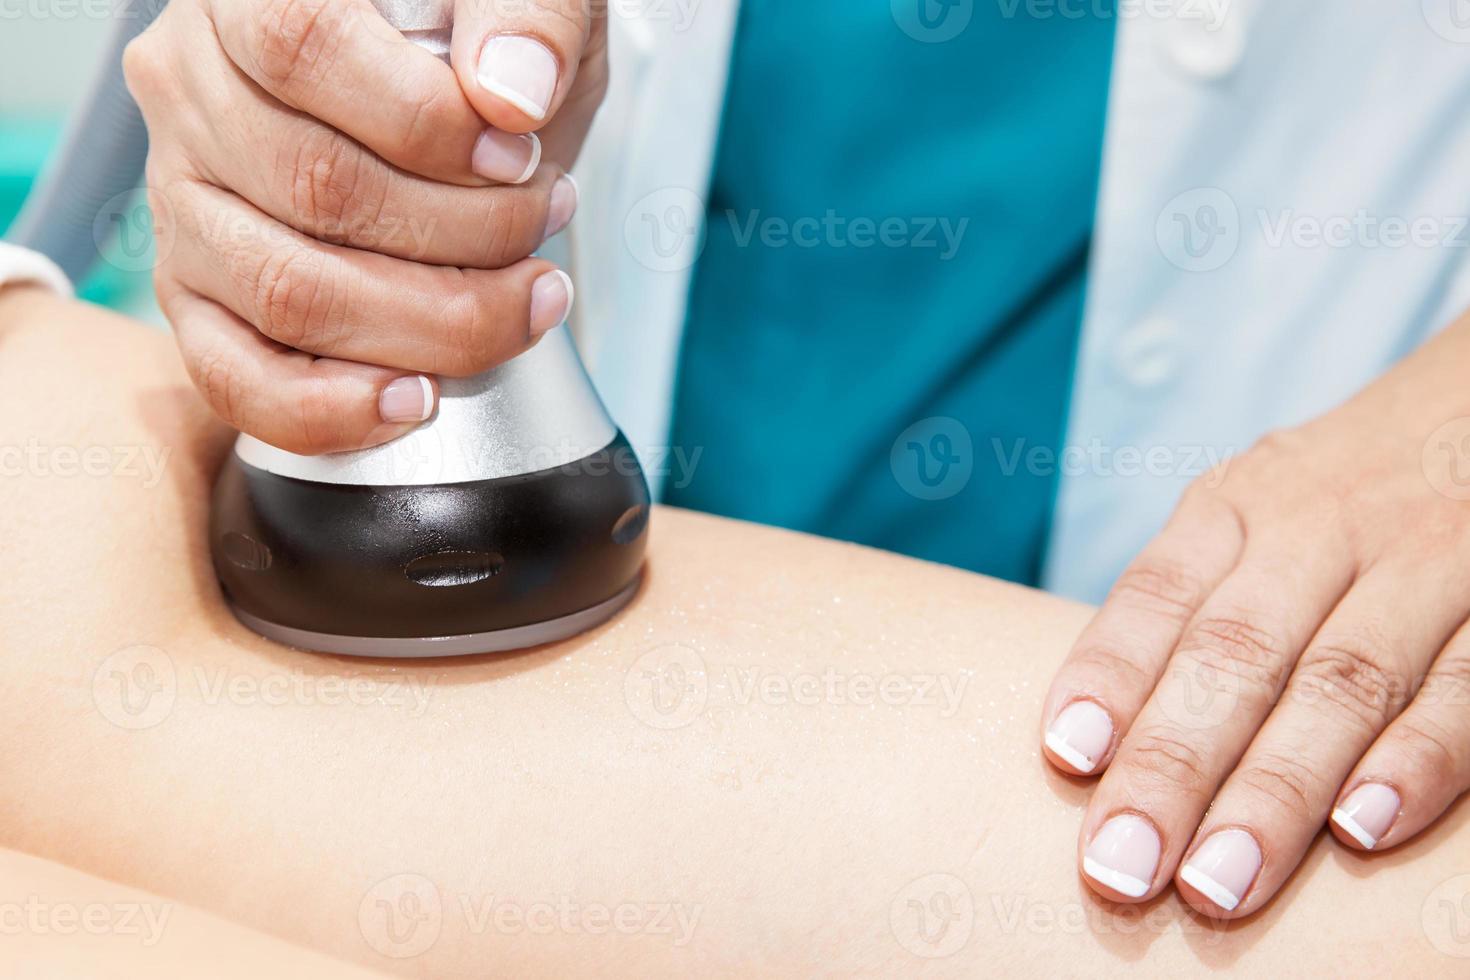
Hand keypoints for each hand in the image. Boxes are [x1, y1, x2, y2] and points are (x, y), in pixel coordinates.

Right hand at [122, 0, 606, 452]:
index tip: (523, 156)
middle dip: (466, 233)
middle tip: (547, 224)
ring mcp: (185, 205)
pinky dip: (334, 410)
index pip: (302, 48)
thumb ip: (527, 13)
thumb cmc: (478, 41)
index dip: (424, 120)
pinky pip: (236, 378)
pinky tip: (417, 398)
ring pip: (290, 293)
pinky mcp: (196, 299)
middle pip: (314, 187)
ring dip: (432, 322)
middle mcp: (191, 94)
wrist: (457, 104)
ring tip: (523, 299)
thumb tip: (511, 93)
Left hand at [1041, 312, 1469, 916]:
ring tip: (1218, 881)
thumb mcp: (1250, 511)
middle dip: (1174, 765)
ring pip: (1342, 680)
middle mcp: (1319, 527)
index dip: (1110, 673)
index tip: (1065, 756)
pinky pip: (1465, 686)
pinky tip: (1363, 831)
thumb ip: (1190, 605)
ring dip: (1277, 789)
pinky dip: (1417, 761)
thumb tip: (1093, 744)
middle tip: (1122, 866)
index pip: (1157, 592)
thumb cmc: (1334, 497)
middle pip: (1236, 651)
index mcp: (1236, 505)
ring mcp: (1422, 560)